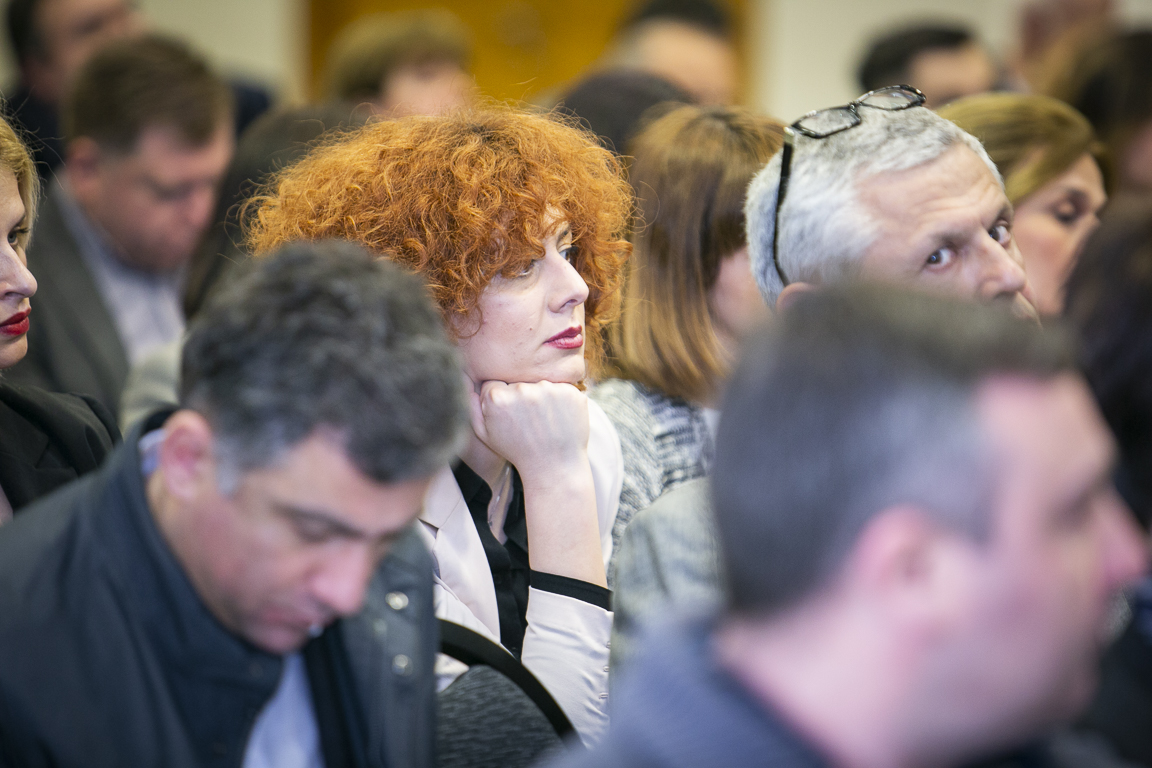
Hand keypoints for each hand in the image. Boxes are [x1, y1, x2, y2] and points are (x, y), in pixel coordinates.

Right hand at [469, 379, 589, 478]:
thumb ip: (471, 407)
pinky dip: (560, 400)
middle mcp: (522, 389)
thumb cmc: (518, 451)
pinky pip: (561, 387)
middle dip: (520, 397)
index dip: (501, 399)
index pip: (494, 383)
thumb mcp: (485, 434)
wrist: (554, 467)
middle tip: (528, 420)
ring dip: (541, 397)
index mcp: (497, 397)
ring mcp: (549, 390)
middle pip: (517, 381)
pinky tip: (558, 419)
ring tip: (544, 422)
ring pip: (539, 383)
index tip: (509, 415)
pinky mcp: (570, 392)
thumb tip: (466, 379)